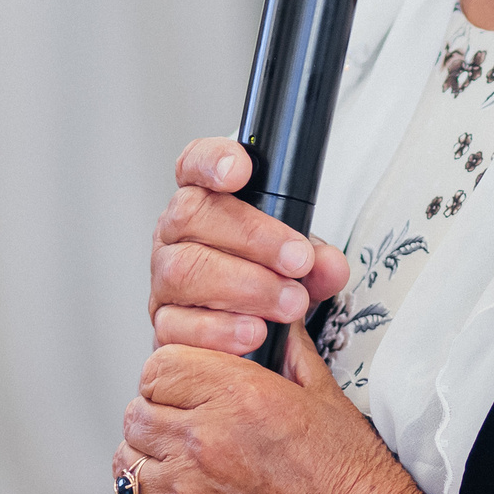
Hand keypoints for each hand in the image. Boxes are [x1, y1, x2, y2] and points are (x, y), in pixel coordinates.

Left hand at [116, 326, 438, 493]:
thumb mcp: (329, 400)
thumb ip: (290, 354)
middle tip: (189, 426)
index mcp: (239, 396)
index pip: (160, 365)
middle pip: (138, 410)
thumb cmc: (357, 486)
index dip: (175, 373)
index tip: (190, 385)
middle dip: (160, 413)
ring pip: (125, 460)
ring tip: (181, 465)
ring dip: (148, 457)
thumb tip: (275, 324)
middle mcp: (203, 441)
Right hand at [150, 137, 350, 352]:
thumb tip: (330, 265)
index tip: (240, 170)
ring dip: (244, 287)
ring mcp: (163, 278)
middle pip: (193, 214)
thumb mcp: (299, 265)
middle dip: (253, 238)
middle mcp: (175, 233)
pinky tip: (253, 332)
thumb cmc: (266, 280)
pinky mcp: (162, 324)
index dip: (211, 161)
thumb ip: (318, 262)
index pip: (194, 164)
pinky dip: (220, 330)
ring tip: (288, 303)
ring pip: (184, 270)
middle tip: (298, 261)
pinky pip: (177, 324)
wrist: (247, 331)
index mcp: (204, 201)